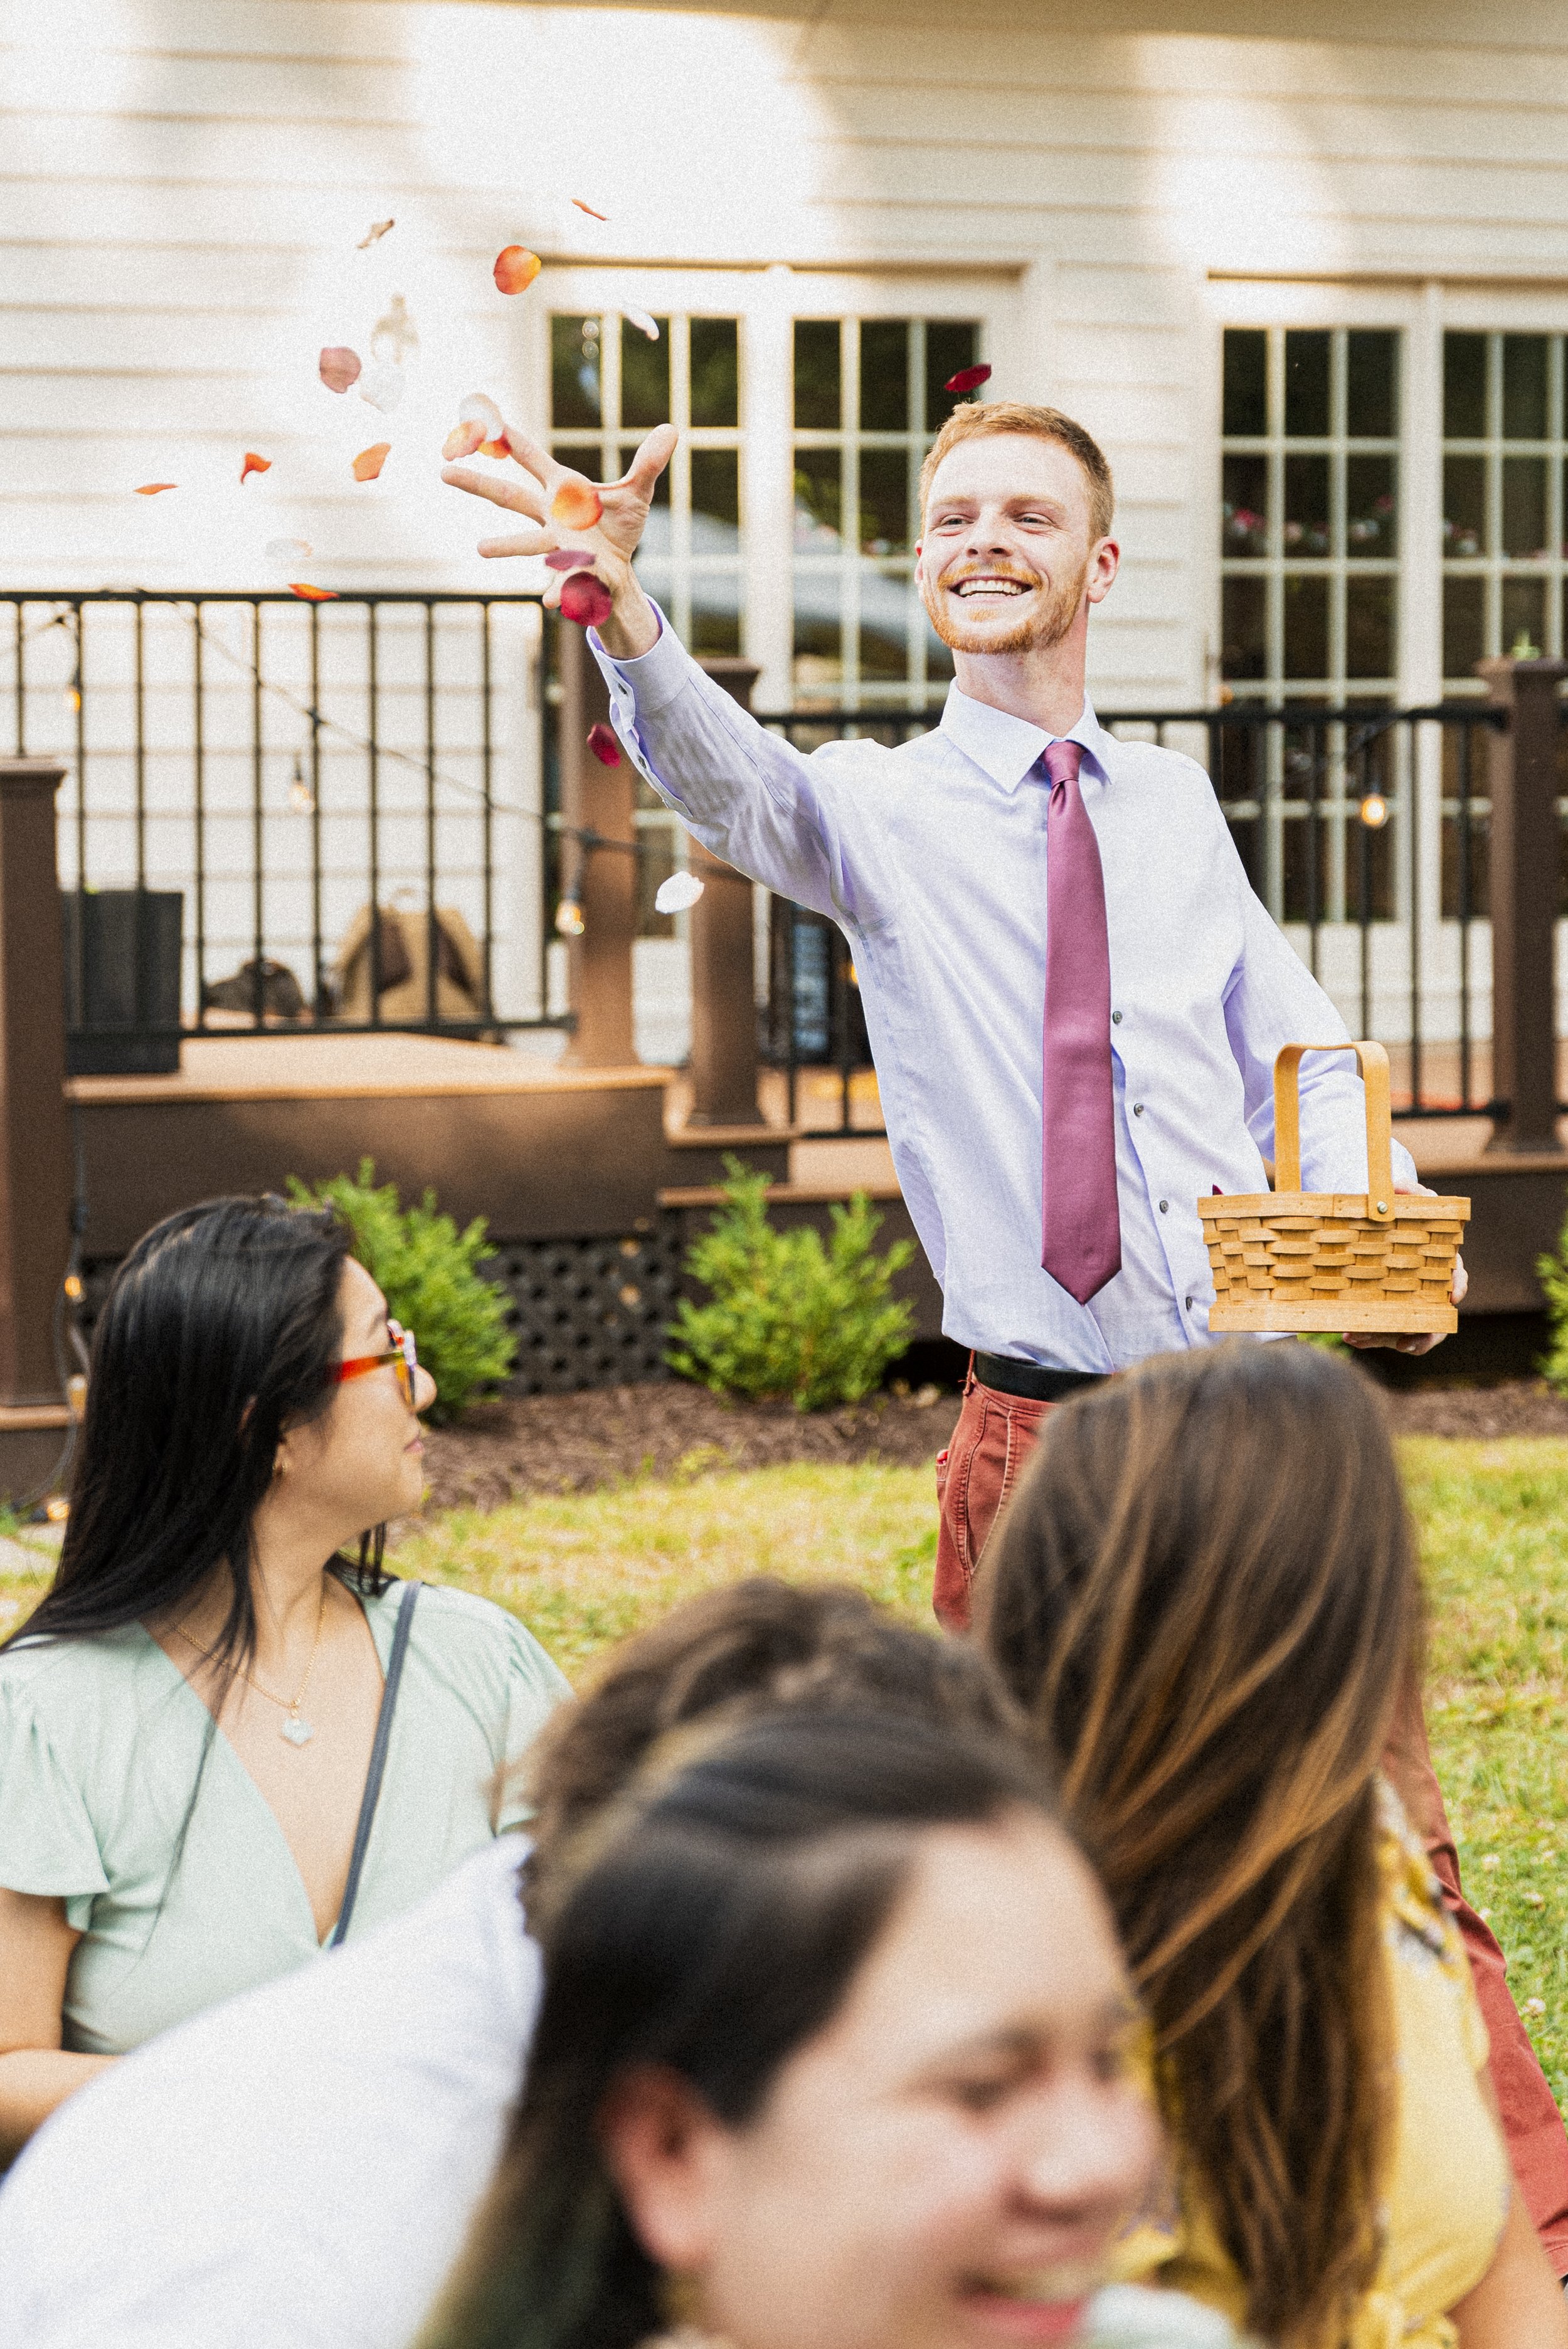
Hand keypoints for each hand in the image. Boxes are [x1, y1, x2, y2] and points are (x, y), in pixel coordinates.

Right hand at [440, 419, 677, 657]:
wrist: (617, 572)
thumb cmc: (617, 527)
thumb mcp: (637, 492)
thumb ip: (649, 462)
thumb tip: (671, 429)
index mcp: (562, 491)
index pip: (531, 459)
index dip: (509, 440)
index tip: (482, 420)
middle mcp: (551, 517)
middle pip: (508, 496)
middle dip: (477, 483)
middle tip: (443, 471)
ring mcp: (558, 546)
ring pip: (528, 545)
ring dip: (506, 545)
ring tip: (479, 548)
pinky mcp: (574, 574)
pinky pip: (564, 583)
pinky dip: (559, 593)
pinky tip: (550, 604)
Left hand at [1342, 1181, 1466, 1356]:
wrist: (1376, 1223)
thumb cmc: (1398, 1210)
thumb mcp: (1403, 1195)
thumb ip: (1405, 1190)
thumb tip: (1397, 1186)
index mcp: (1441, 1262)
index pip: (1457, 1278)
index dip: (1457, 1288)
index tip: (1451, 1298)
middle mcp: (1429, 1287)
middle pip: (1436, 1318)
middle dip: (1423, 1335)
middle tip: (1404, 1344)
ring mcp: (1411, 1301)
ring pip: (1407, 1329)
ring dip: (1385, 1339)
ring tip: (1359, 1339)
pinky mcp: (1390, 1309)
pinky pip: (1385, 1329)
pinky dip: (1369, 1335)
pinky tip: (1349, 1335)